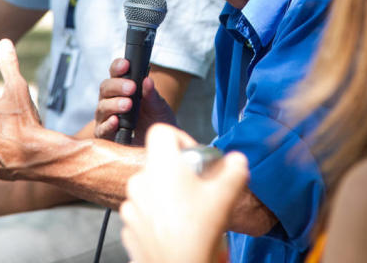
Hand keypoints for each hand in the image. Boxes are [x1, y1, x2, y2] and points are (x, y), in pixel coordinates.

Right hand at [94, 58, 176, 144]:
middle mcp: (111, 100)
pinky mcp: (105, 135)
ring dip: (114, 104)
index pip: (115, 73)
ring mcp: (106, 117)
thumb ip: (152, 94)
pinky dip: (108, 124)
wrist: (159, 144)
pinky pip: (101, 129)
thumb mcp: (159, 106)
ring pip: (102, 107)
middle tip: (131, 88)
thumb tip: (148, 80)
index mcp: (123, 88)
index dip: (118, 66)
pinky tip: (116, 121)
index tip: (126, 65)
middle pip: (105, 88)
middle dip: (118, 86)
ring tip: (128, 104)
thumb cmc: (156, 120)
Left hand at [120, 124, 247, 262]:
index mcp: (161, 166)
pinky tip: (175, 229)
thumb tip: (237, 160)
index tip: (195, 157)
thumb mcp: (226, 196)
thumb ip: (235, 170)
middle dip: (178, 173)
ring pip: (150, 189)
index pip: (161, 131)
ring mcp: (131, 206)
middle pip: (158, 163)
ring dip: (167, 195)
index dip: (180, 138)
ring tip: (188, 213)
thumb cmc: (197, 234)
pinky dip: (157, 217)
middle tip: (198, 190)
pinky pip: (143, 212)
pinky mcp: (128, 227)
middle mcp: (140, 182)